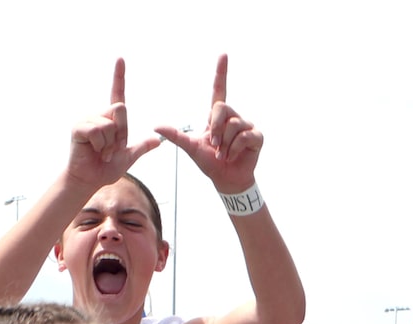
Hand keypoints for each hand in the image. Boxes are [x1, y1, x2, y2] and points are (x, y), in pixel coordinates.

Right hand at [64, 57, 160, 195]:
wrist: (89, 180)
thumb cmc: (105, 169)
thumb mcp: (128, 157)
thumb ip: (142, 147)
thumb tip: (158, 140)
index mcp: (111, 119)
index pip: (117, 94)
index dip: (119, 76)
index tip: (121, 58)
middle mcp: (99, 115)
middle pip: (121, 109)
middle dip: (122, 133)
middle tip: (112, 149)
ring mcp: (88, 120)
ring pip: (110, 124)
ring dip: (110, 144)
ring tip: (102, 152)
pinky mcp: (78, 127)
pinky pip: (97, 131)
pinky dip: (100, 146)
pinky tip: (93, 151)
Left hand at [155, 55, 262, 195]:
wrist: (226, 180)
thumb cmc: (210, 162)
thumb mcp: (190, 147)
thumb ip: (175, 135)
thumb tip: (155, 125)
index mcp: (217, 116)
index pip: (219, 89)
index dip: (221, 72)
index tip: (223, 55)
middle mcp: (233, 117)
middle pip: (222, 108)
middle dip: (215, 129)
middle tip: (214, 146)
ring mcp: (246, 126)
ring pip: (233, 126)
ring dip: (224, 144)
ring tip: (223, 154)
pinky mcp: (256, 136)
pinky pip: (243, 137)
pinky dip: (233, 150)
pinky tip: (232, 156)